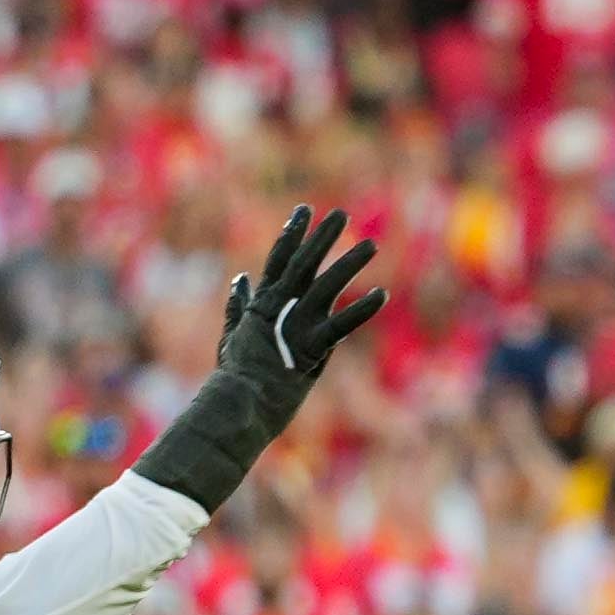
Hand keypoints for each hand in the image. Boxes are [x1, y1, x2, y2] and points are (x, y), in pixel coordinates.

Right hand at [217, 201, 386, 383]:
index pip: (279, 259)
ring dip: (349, 263)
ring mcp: (296, 325)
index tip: (303, 211)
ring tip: (370, 245)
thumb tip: (240, 280)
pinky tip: (382, 295)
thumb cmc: (237, 376)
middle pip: (304, 262)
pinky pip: (342, 325)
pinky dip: (362, 310)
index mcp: (262, 303)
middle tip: (339, 213)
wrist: (240, 403)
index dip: (292, 233)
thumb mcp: (233, 335)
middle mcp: (280, 307)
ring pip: (326, 285)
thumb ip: (238, 306)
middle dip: (321, 236)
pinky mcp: (311, 347)